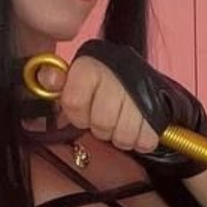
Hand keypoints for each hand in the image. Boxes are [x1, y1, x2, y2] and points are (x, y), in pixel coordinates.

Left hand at [33, 54, 161, 155]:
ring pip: (122, 135)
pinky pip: (145, 139)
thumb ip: (57, 82)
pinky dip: (140, 140)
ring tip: (121, 123)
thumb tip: (47, 79)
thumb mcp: (75, 79)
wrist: (139, 79)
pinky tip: (137, 128)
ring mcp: (139, 92)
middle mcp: (116, 75)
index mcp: (91, 66)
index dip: (78, 114)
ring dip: (121, 136)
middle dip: (102, 128)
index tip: (84, 111)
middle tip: (106, 118)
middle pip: (101, 122)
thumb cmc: (100, 83)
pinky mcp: (158, 109)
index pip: (74, 102)